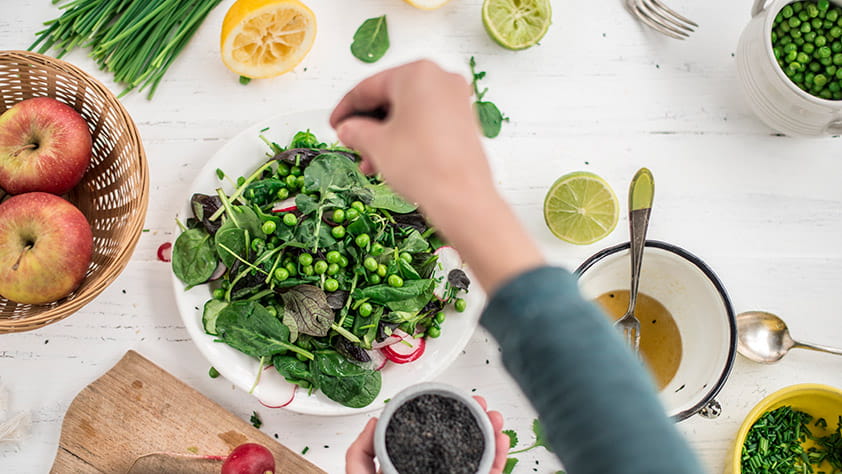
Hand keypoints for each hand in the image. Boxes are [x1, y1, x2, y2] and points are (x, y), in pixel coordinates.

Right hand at [331, 60, 489, 215]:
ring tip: (370, 160)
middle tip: (351, 142)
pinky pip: (426, 121)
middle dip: (367, 124)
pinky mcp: (464, 121)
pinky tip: (392, 159)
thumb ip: (355, 130)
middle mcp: (441, 79)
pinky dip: (406, 137)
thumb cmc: (426, 167)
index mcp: (417, 73)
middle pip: (390, 98)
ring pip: (408, 112)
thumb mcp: (376, 145)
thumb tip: (348, 129)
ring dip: (385, 135)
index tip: (335, 123)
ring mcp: (456, 99)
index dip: (345, 108)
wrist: (463, 199)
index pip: (368, 86)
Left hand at [344, 396, 509, 473]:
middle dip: (472, 420)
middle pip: (459, 444)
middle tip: (478, 404)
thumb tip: (374, 422)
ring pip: (478, 457)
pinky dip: (498, 457)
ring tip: (493, 417)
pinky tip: (500, 441)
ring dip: (490, 434)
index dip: (442, 418)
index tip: (449, 402)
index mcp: (409, 471)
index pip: (428, 440)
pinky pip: (489, 473)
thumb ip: (360, 455)